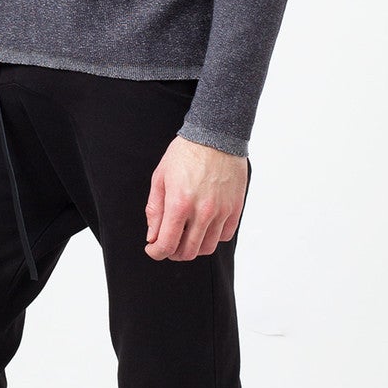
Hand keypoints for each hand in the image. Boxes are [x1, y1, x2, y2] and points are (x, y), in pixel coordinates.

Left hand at [145, 135, 248, 260]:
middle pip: (187, 252)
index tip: (153, 249)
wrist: (216, 135)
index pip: (166, 244)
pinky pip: (224, 236)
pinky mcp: (235, 208)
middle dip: (173, 253)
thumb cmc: (185, 154)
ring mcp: (221, 211)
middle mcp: (202, 211)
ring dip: (193, 247)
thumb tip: (153, 237)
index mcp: (179, 203)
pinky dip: (212, 237)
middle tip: (168, 243)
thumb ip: (155, 210)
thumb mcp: (160, 178)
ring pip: (207, 248)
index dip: (156, 253)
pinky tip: (204, 226)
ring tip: (186, 236)